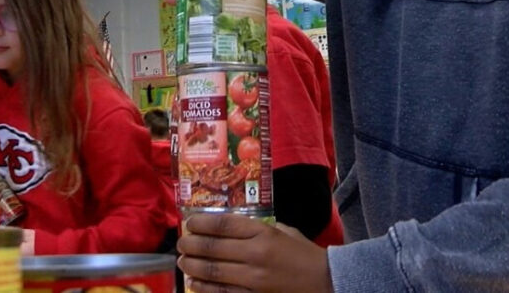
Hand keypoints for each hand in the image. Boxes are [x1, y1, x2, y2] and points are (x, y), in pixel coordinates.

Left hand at [178, 213, 332, 292]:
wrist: (328, 282)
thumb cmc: (304, 254)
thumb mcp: (284, 231)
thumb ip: (258, 227)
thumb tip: (229, 226)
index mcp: (264, 232)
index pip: (223, 224)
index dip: (201, 223)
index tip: (189, 223)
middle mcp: (256, 254)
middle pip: (212, 247)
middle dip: (190, 244)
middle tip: (181, 243)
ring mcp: (254, 279)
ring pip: (212, 271)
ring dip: (192, 266)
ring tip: (183, 261)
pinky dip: (204, 287)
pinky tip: (194, 282)